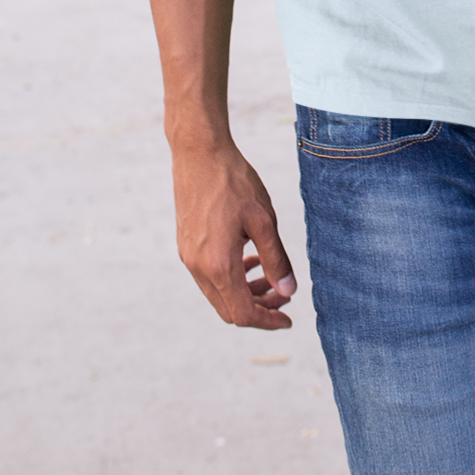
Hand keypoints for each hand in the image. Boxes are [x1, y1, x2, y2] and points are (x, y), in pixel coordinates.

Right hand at [171, 140, 296, 329]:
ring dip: (245, 292)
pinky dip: (231, 277)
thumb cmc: (233, 182)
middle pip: (229, 309)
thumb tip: (288, 292)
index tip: (289, 319)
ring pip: (218, 294)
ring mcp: (188, 257)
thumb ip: (275, 259)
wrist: (198, 153)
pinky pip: (209, 276)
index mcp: (218, 265)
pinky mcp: (186, 245)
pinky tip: (249, 257)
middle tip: (283, 295)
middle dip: (259, 308)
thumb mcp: (263, 220)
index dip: (268, 321)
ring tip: (269, 274)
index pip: (243, 314)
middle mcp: (198, 268)